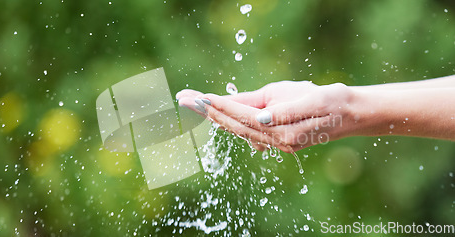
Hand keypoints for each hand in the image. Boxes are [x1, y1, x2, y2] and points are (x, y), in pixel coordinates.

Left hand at [177, 81, 357, 152]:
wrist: (348, 114)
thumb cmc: (327, 100)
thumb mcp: (304, 96)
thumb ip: (280, 109)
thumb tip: (259, 118)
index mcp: (283, 128)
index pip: (243, 116)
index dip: (220, 106)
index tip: (198, 97)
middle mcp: (277, 141)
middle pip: (235, 125)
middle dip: (209, 111)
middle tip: (185, 99)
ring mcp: (277, 144)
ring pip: (240, 130)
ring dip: (216, 117)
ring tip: (194, 105)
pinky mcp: (278, 141)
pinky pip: (249, 133)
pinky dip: (231, 124)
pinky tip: (217, 117)